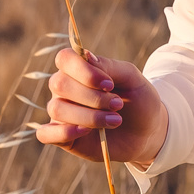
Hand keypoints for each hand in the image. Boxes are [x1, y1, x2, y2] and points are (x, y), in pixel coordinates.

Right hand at [34, 47, 167, 167]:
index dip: (83, 70)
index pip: (64, 58)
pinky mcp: (63, 138)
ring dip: (89, 116)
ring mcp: (62, 114)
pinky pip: (45, 134)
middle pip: (59, 84)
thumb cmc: (138, 101)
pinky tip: (86, 132)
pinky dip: (62, 132)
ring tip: (115, 121)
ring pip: (57, 109)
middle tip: (117, 104)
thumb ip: (109, 66)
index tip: (109, 84)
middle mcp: (65, 90)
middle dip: (92, 96)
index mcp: (79, 70)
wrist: (148, 133)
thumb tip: (86, 56)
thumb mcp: (131, 78)